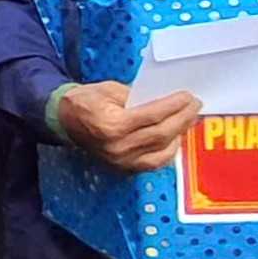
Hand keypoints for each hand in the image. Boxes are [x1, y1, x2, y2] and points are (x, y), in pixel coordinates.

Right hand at [57, 81, 201, 171]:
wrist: (62, 120)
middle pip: (161, 135)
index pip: (153, 115)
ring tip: (188, 120)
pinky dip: (168, 152)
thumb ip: (138, 96)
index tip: (188, 96)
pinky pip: (153, 164)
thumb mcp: (111, 89)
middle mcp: (117, 147)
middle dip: (183, 119)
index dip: (174, 105)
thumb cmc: (85, 101)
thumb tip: (165, 100)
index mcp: (112, 124)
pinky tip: (175, 139)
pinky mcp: (122, 168)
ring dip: (179, 136)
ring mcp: (120, 161)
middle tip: (195, 106)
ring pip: (161, 152)